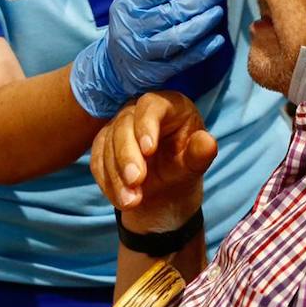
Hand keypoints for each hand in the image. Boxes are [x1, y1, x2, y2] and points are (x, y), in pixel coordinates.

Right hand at [71, 0, 227, 117]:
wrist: (114, 64)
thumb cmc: (134, 25)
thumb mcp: (138, 3)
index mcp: (128, 5)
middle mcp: (133, 28)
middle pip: (174, 12)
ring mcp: (143, 53)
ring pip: (180, 37)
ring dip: (204, 22)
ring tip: (218, 11)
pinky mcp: (155, 73)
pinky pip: (184, 61)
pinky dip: (204, 49)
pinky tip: (217, 40)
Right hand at [90, 91, 216, 232]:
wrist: (165, 191)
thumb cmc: (183, 167)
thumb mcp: (194, 164)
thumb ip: (200, 154)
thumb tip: (208, 143)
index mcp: (168, 106)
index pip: (152, 105)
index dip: (147, 125)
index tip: (149, 150)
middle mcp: (139, 110)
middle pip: (124, 124)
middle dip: (127, 155)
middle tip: (136, 181)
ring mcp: (118, 126)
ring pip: (107, 143)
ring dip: (116, 175)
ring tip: (131, 201)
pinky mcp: (103, 145)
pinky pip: (97, 161)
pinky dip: (108, 182)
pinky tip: (122, 200)